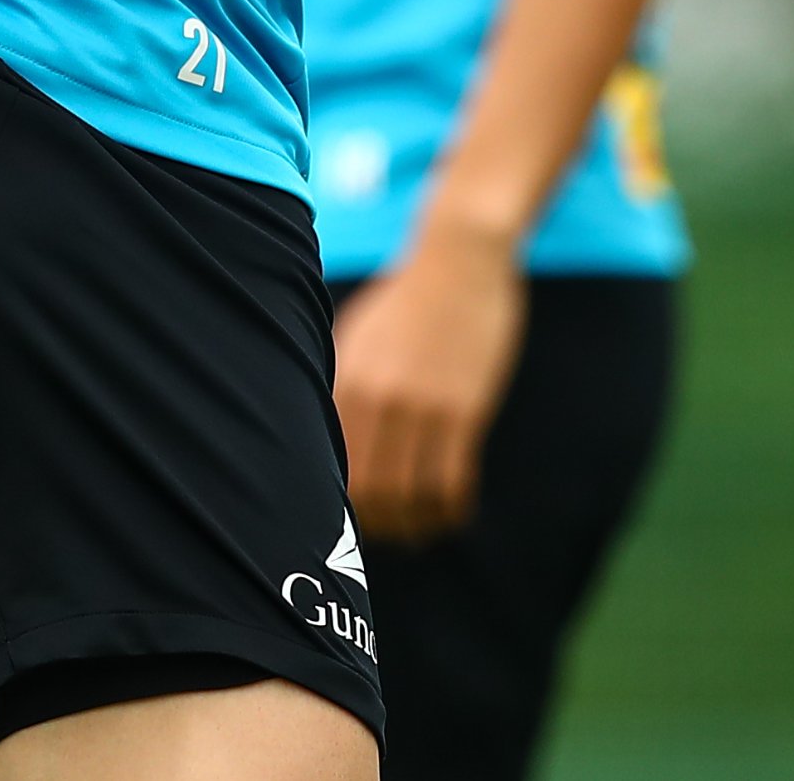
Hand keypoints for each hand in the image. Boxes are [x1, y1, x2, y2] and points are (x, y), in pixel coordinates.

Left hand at [334, 229, 529, 542]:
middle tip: (392, 535)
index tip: (356, 522)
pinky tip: (454, 512)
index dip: (346, 508)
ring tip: (423, 531)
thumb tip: (328, 444)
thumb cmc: (406, 299)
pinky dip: (451, 509)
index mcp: (346, 383)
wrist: (460, 258)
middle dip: (381, 526)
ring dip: (418, 525)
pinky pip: (453, 481)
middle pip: (371, 493)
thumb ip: (342, 387)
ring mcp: (422, 406)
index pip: (337, 469)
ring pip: (413, 496)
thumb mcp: (357, 336)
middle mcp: (378, 399)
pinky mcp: (464, 409)